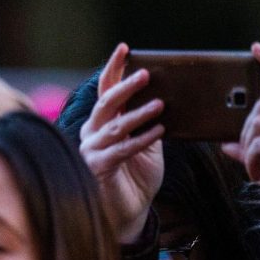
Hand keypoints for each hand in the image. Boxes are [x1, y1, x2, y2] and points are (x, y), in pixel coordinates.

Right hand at [80, 43, 165, 243]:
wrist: (130, 211)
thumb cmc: (137, 175)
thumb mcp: (148, 141)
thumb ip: (150, 120)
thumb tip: (167, 95)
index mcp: (103, 122)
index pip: (106, 90)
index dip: (114, 69)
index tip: (125, 48)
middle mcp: (93, 133)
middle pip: (106, 103)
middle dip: (125, 87)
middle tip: (146, 75)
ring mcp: (91, 151)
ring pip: (115, 126)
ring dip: (139, 114)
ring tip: (160, 105)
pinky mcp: (97, 168)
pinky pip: (121, 149)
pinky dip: (141, 139)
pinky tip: (159, 131)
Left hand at [222, 42, 259, 218]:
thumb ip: (253, 154)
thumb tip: (228, 144)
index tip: (256, 49)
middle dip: (245, 131)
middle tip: (248, 156)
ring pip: (257, 123)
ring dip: (247, 148)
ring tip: (255, 169)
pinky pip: (258, 143)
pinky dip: (249, 160)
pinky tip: (256, 174)